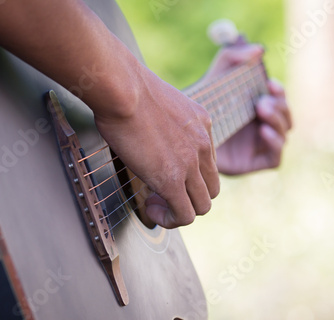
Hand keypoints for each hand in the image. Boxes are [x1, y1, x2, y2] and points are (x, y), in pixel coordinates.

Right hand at [95, 62, 219, 228]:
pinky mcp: (172, 179)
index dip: (190, 176)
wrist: (122, 88)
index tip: (165, 173)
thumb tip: (150, 133)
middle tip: (162, 192)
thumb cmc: (127, 88)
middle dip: (189, 196)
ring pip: (202, 205)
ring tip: (156, 202)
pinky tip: (151, 207)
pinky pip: (184, 215)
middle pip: (212, 188)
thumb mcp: (159, 103)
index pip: (209, 163)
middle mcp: (202, 144)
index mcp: (202, 124)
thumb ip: (165, 122)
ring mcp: (190, 163)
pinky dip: (169, 218)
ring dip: (180, 210)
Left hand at [203, 44, 291, 174]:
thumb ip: (231, 58)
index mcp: (256, 109)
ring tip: (261, 109)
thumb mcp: (214, 78)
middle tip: (263, 100)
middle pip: (286, 117)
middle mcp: (260, 128)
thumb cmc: (199, 108)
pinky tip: (264, 131)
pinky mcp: (252, 164)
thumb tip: (259, 49)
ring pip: (284, 134)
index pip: (278, 100)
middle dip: (280, 106)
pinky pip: (275, 158)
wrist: (180, 139)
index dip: (279, 92)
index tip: (271, 83)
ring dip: (278, 119)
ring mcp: (258, 147)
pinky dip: (275, 143)